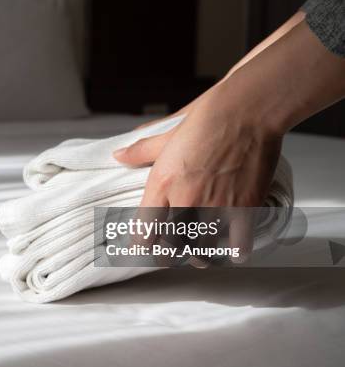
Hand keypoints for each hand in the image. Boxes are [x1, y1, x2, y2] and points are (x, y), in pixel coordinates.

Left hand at [114, 81, 283, 264]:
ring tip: (203, 252)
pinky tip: (232, 249)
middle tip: (175, 253)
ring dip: (201, 256)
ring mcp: (216, 207)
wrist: (248, 109)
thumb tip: (119, 155)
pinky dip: (234, 252)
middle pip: (171, 248)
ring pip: (202, 253)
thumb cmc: (209, 118)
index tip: (147, 244)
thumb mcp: (166, 136)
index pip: (144, 231)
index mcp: (162, 183)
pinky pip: (237, 247)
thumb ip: (140, 151)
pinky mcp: (245, 208)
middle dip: (171, 255)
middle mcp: (186, 200)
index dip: (144, 243)